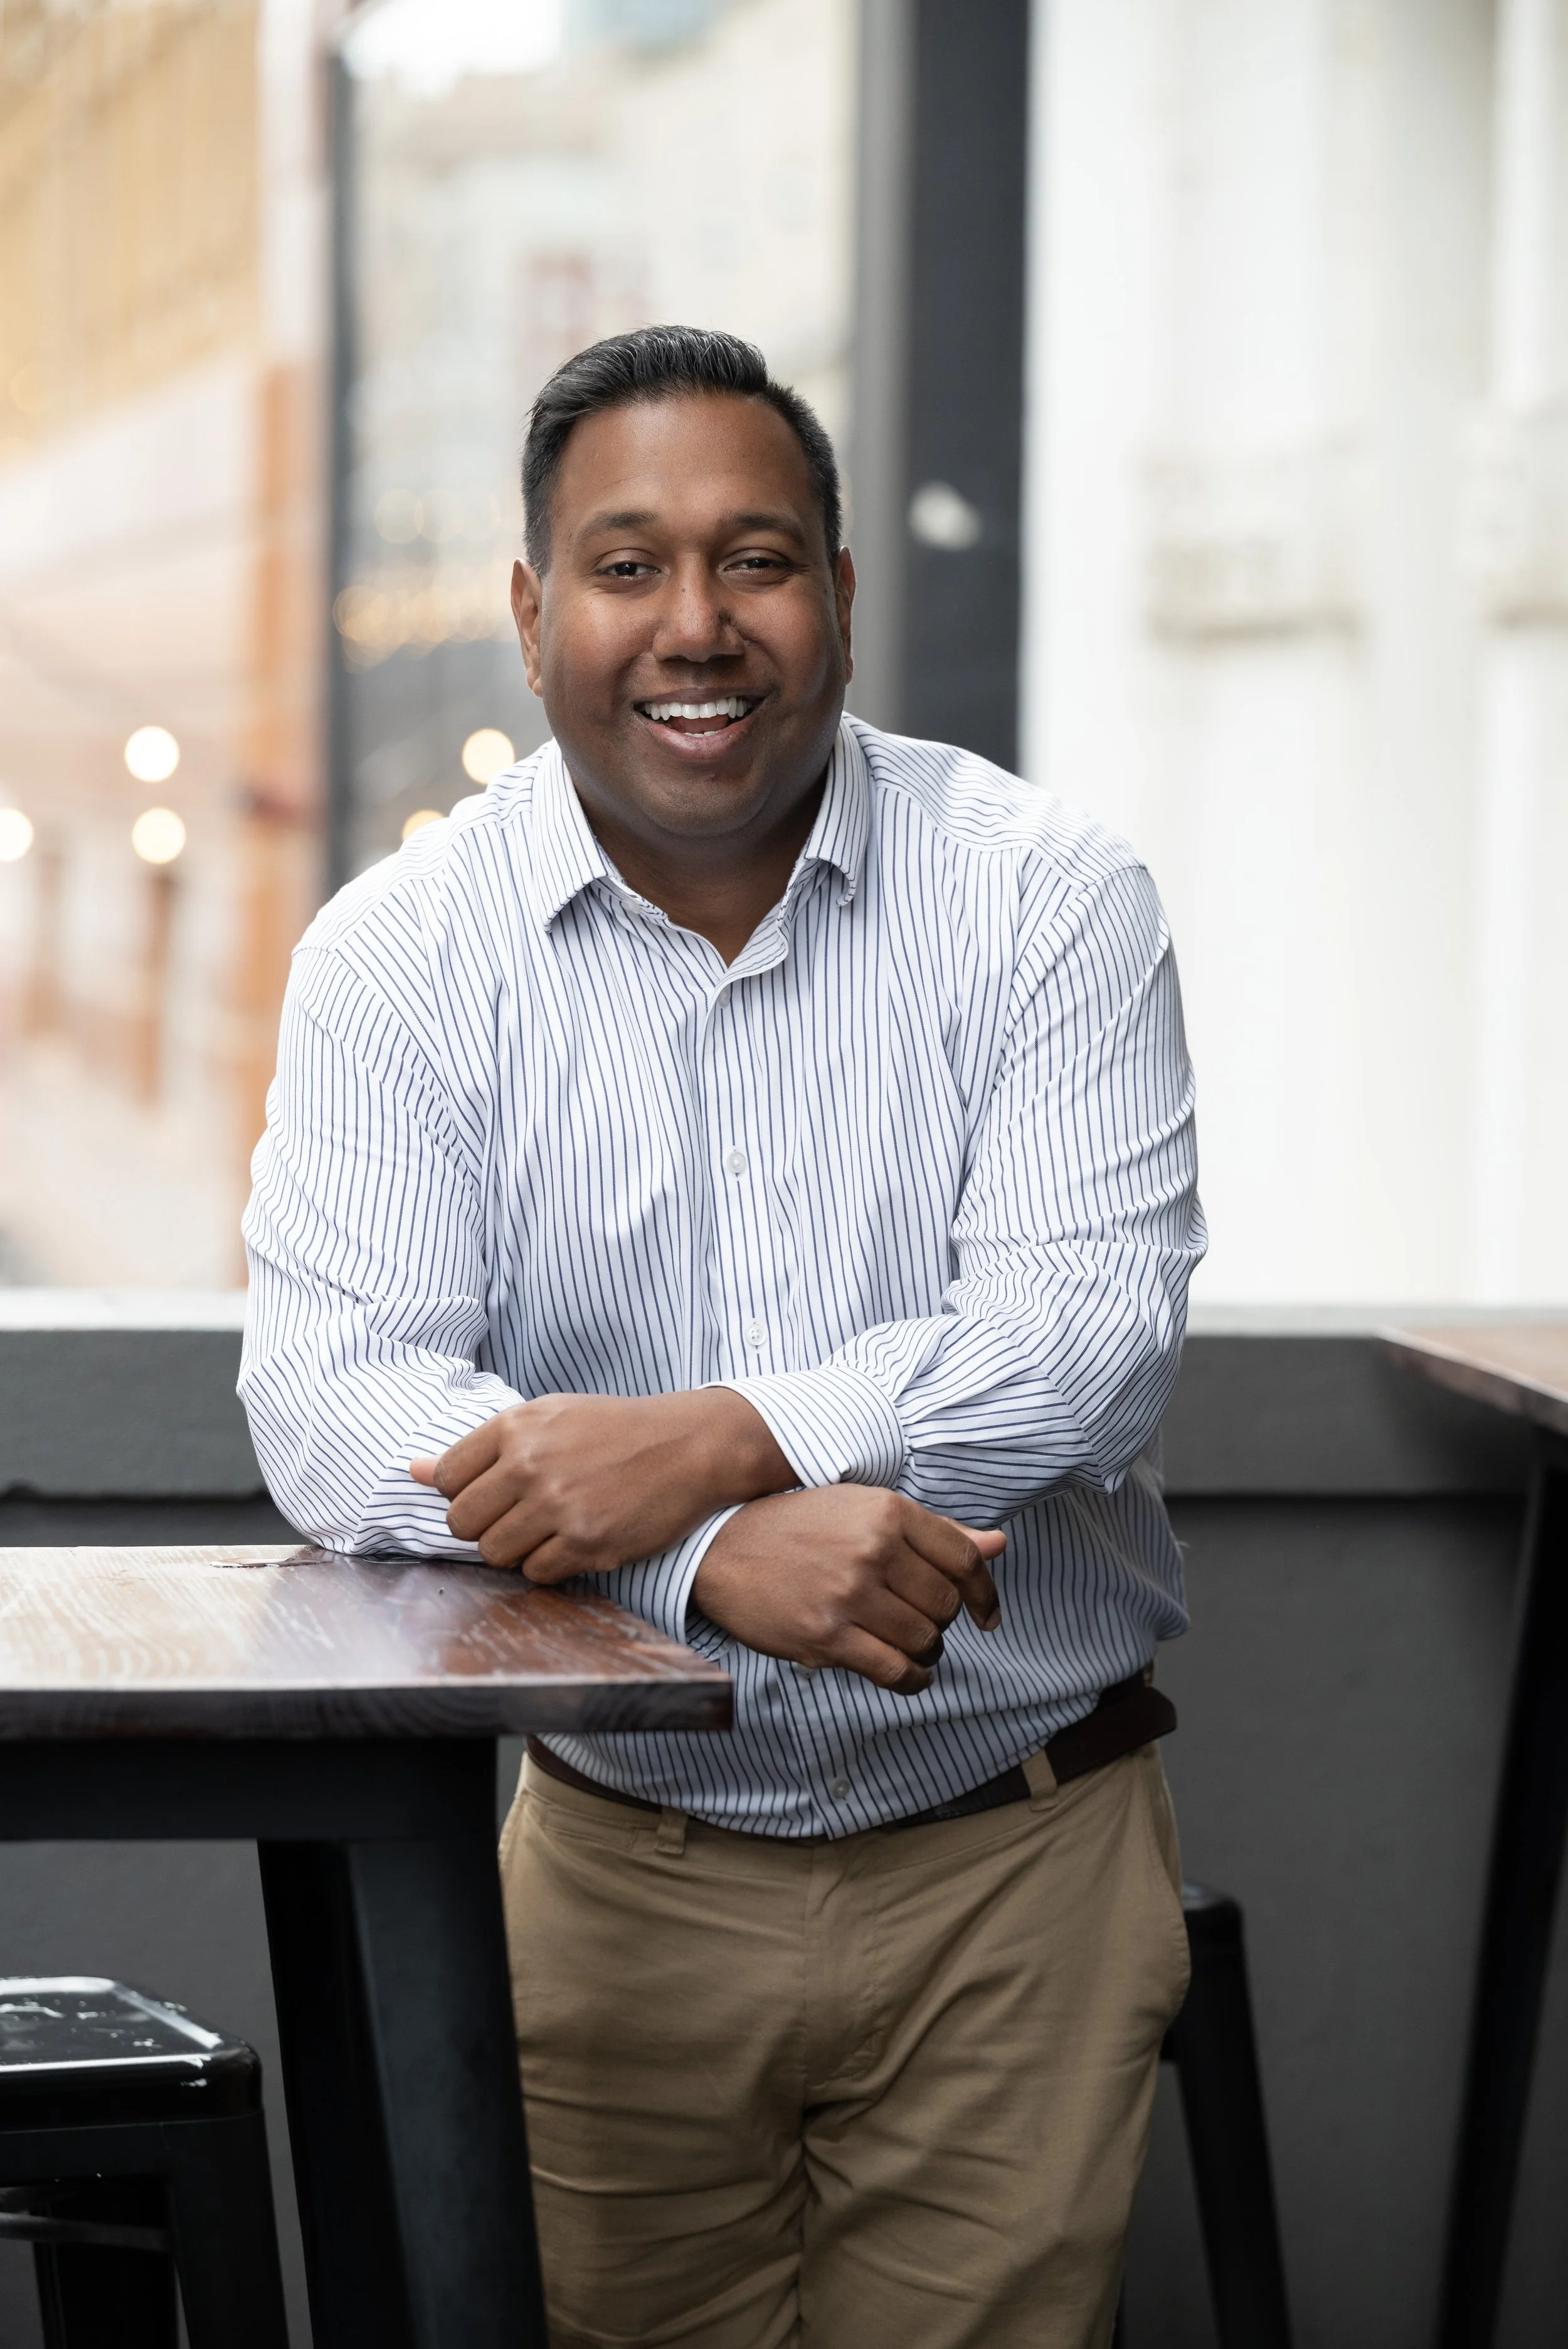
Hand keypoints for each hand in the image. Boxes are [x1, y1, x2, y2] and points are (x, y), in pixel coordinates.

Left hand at [408, 1389, 793, 1577]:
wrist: (688, 1446)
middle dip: (483, 1526)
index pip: (447, 1479)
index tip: (491, 1493)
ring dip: (514, 1549)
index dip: (464, 1492)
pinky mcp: (586, 1543)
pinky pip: (535, 1574)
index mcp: (517, 1428)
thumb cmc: (614, 1429)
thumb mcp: (547, 1416)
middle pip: (462, 1523)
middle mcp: (531, 1466)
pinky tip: (572, 1541)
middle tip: (518, 1516)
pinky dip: (548, 1565)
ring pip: (494, 1554)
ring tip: (546, 1529)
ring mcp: (558, 1508)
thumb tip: (413, 1471)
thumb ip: (482, 1447)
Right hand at [692, 1486, 1004, 1696]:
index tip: (987, 1616)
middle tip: (923, 1624)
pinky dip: (912, 1681)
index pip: (965, 1558)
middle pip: (946, 1605)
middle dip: (943, 1623)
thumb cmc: (801, 1527)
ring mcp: (849, 1594)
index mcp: (888, 1512)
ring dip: (926, 1653)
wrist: (721, 1547)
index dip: (986, 1593)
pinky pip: (893, 1671)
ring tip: (910, 1648)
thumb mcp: (866, 1512)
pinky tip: (908, 1676)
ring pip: (925, 1641)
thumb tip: (1000, 1544)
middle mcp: (873, 1550)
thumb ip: (935, 1532)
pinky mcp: (826, 1635)